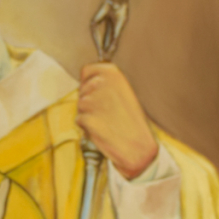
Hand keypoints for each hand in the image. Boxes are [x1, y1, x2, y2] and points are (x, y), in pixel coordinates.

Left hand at [77, 62, 158, 179]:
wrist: (139, 147)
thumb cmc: (132, 121)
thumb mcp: (124, 92)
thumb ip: (106, 83)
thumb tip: (86, 81)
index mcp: (113, 73)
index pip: (87, 70)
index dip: (90, 82)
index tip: (100, 92)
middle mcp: (102, 83)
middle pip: (82, 89)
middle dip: (90, 100)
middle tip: (108, 112)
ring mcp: (93, 101)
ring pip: (80, 105)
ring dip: (89, 113)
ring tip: (108, 121)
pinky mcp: (87, 119)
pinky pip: (80, 120)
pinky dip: (88, 127)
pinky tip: (104, 130)